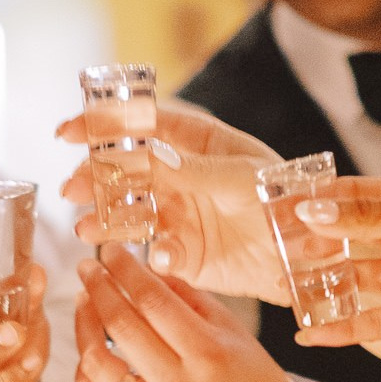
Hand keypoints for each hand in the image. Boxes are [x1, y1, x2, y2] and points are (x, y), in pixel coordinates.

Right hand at [57, 98, 292, 299]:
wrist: (310, 251)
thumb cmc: (284, 198)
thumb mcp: (238, 176)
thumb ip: (188, 170)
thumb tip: (143, 155)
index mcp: (197, 143)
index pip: (142, 126)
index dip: (104, 126)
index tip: (70, 132)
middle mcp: (183, 176)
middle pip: (127, 172)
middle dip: (96, 180)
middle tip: (73, 190)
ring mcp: (181, 214)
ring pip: (132, 213)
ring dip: (107, 219)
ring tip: (87, 227)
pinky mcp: (186, 253)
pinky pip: (157, 251)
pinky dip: (148, 254)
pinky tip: (152, 255)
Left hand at [74, 251, 295, 381]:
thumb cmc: (250, 378)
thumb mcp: (230, 328)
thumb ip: (186, 296)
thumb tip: (143, 268)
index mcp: (207, 353)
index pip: (153, 300)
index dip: (125, 270)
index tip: (110, 251)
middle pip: (121, 326)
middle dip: (98, 288)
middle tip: (89, 269)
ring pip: (97, 365)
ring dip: (84, 327)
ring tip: (86, 305)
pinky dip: (83, 379)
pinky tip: (89, 354)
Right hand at [289, 175, 380, 356]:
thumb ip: (369, 221)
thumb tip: (315, 211)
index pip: (354, 196)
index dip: (316, 200)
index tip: (277, 205)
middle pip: (347, 239)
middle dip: (311, 243)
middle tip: (270, 248)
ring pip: (354, 280)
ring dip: (320, 284)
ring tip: (281, 286)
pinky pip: (368, 321)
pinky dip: (339, 326)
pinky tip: (309, 332)